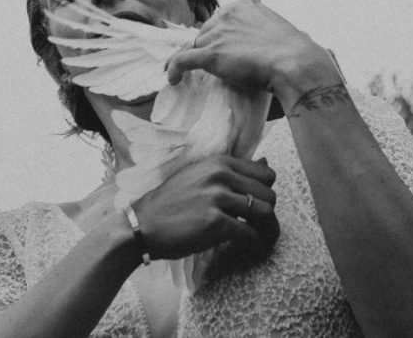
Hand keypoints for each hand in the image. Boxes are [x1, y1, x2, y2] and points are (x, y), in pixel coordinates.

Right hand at [131, 154, 278, 261]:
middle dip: (268, 215)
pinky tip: (249, 250)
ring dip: (268, 232)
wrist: (142, 224)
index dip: (265, 193)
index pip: (266, 174)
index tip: (257, 208)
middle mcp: (220, 175)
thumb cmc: (170, 203)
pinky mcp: (215, 222)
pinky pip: (251, 235)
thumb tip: (266, 162)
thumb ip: (231, 171)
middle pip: (269, 195)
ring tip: (261, 241)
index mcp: (219, 162)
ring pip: (265, 214)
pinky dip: (256, 246)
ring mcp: (217, 198)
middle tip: (260, 229)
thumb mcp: (199, 176)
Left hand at [165, 0, 338, 97]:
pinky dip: (174, 68)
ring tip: (186, 74)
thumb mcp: (277, 29)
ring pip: (196, 46)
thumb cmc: (295, 52)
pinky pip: (183, 59)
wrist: (296, 64)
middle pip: (206, 32)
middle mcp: (227, 14)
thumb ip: (261, 29)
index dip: (218, 34)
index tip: (219, 46)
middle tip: (210, 64)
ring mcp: (218, 34)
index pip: (221, 19)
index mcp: (244, 4)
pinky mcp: (211, 54)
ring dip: (193, 59)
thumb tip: (262, 41)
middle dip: (207, 47)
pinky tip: (173, 79)